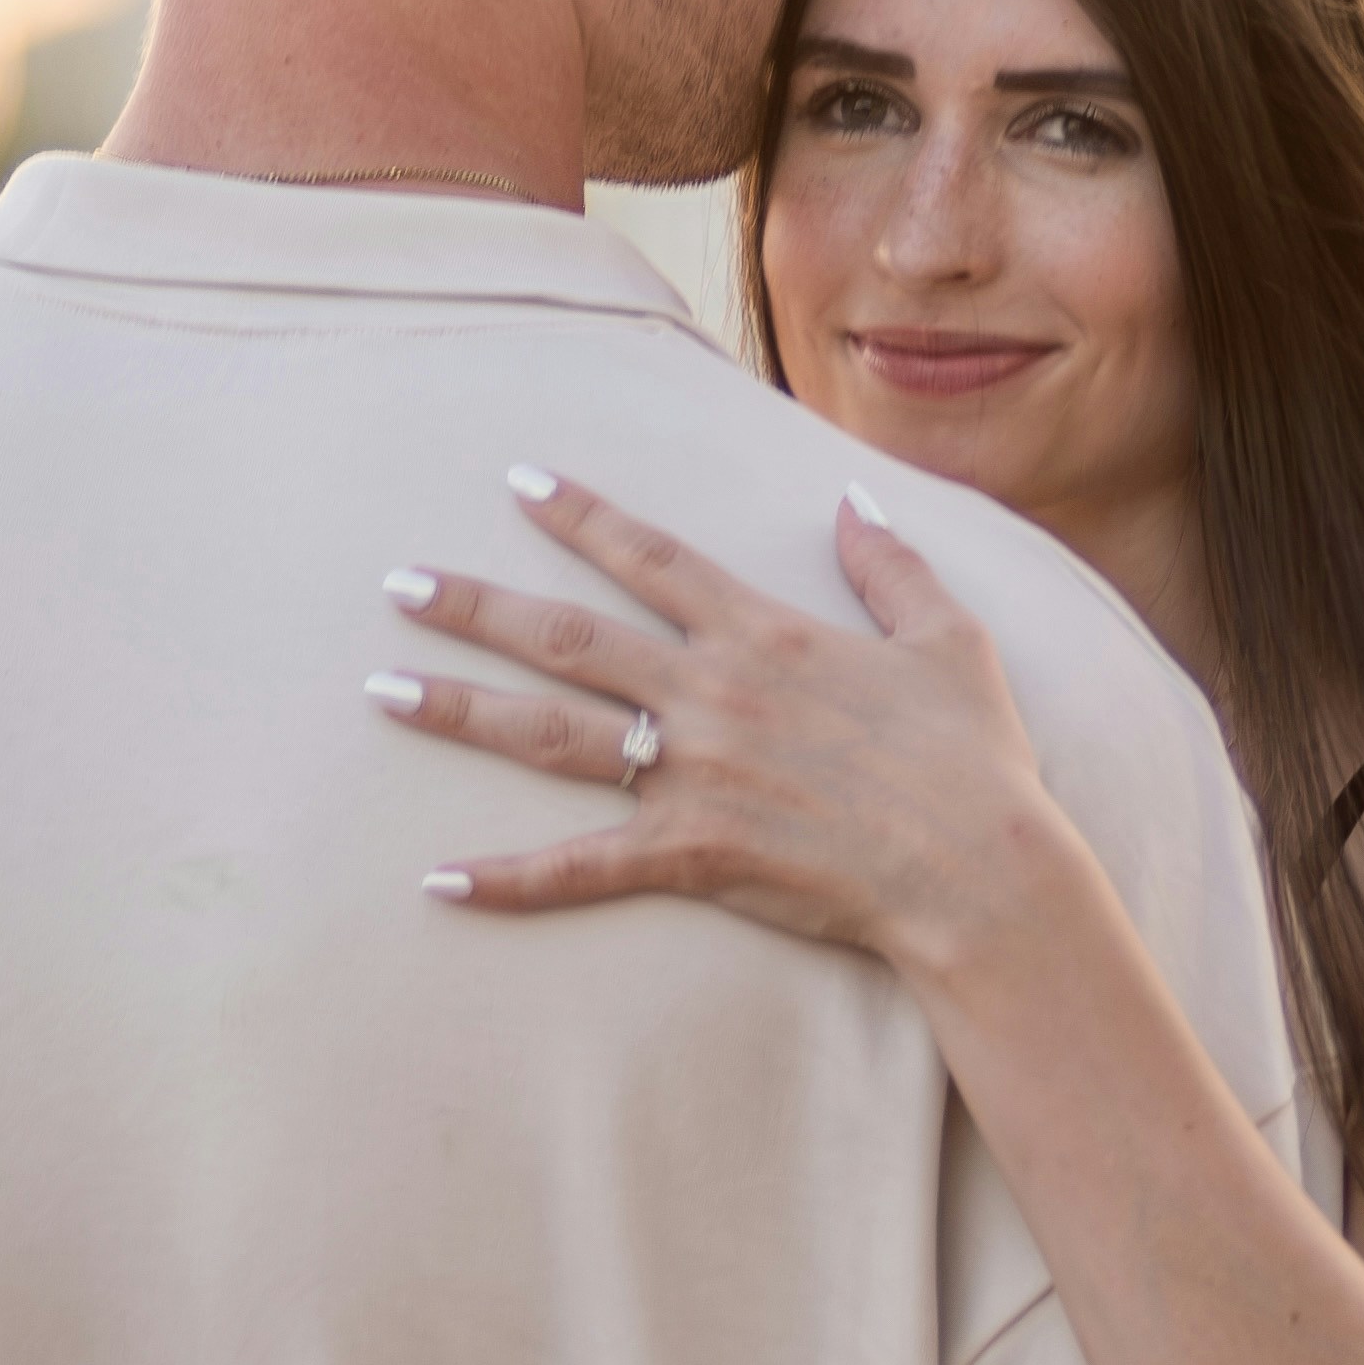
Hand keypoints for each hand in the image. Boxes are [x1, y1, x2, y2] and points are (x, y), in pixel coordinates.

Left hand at [377, 472, 1086, 981]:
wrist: (980, 870)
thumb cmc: (975, 759)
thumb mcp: (950, 639)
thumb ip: (892, 565)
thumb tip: (852, 501)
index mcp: (764, 635)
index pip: (651, 557)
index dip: (581, 515)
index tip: (519, 483)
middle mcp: (711, 694)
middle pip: (567, 637)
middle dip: (475, 605)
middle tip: (399, 583)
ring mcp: (693, 775)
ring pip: (549, 734)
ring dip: (459, 710)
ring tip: (382, 690)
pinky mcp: (691, 855)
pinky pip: (580, 868)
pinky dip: (507, 879)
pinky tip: (438, 881)